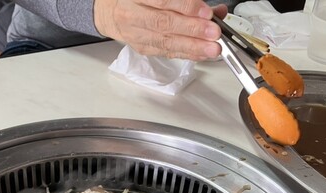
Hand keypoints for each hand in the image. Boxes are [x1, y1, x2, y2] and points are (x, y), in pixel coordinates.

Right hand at [93, 0, 226, 60]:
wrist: (110, 10)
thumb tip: (215, 10)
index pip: (162, 1)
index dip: (186, 7)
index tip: (206, 13)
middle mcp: (132, 14)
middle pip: (165, 24)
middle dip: (193, 30)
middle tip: (213, 33)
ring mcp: (135, 33)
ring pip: (165, 41)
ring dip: (191, 47)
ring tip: (211, 48)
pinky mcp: (140, 47)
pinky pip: (164, 52)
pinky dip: (184, 53)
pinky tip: (199, 54)